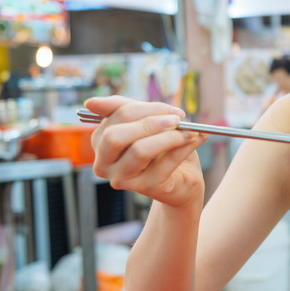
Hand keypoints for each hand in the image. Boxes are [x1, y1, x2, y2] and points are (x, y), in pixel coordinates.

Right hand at [86, 96, 207, 206]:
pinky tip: (199, 138)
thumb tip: (90, 102)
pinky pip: (164, 164)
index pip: (115, 116)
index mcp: (101, 141)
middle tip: (177, 119)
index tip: (173, 110)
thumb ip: (128, 109)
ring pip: (139, 151)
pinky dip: (184, 147)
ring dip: (169, 137)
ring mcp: (123, 178)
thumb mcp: (147, 124)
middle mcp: (104, 163)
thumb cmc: (163, 148)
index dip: (146, 108)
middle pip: (116, 136)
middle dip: (150, 122)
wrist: (183, 179)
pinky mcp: (146, 188)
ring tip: (190, 131)